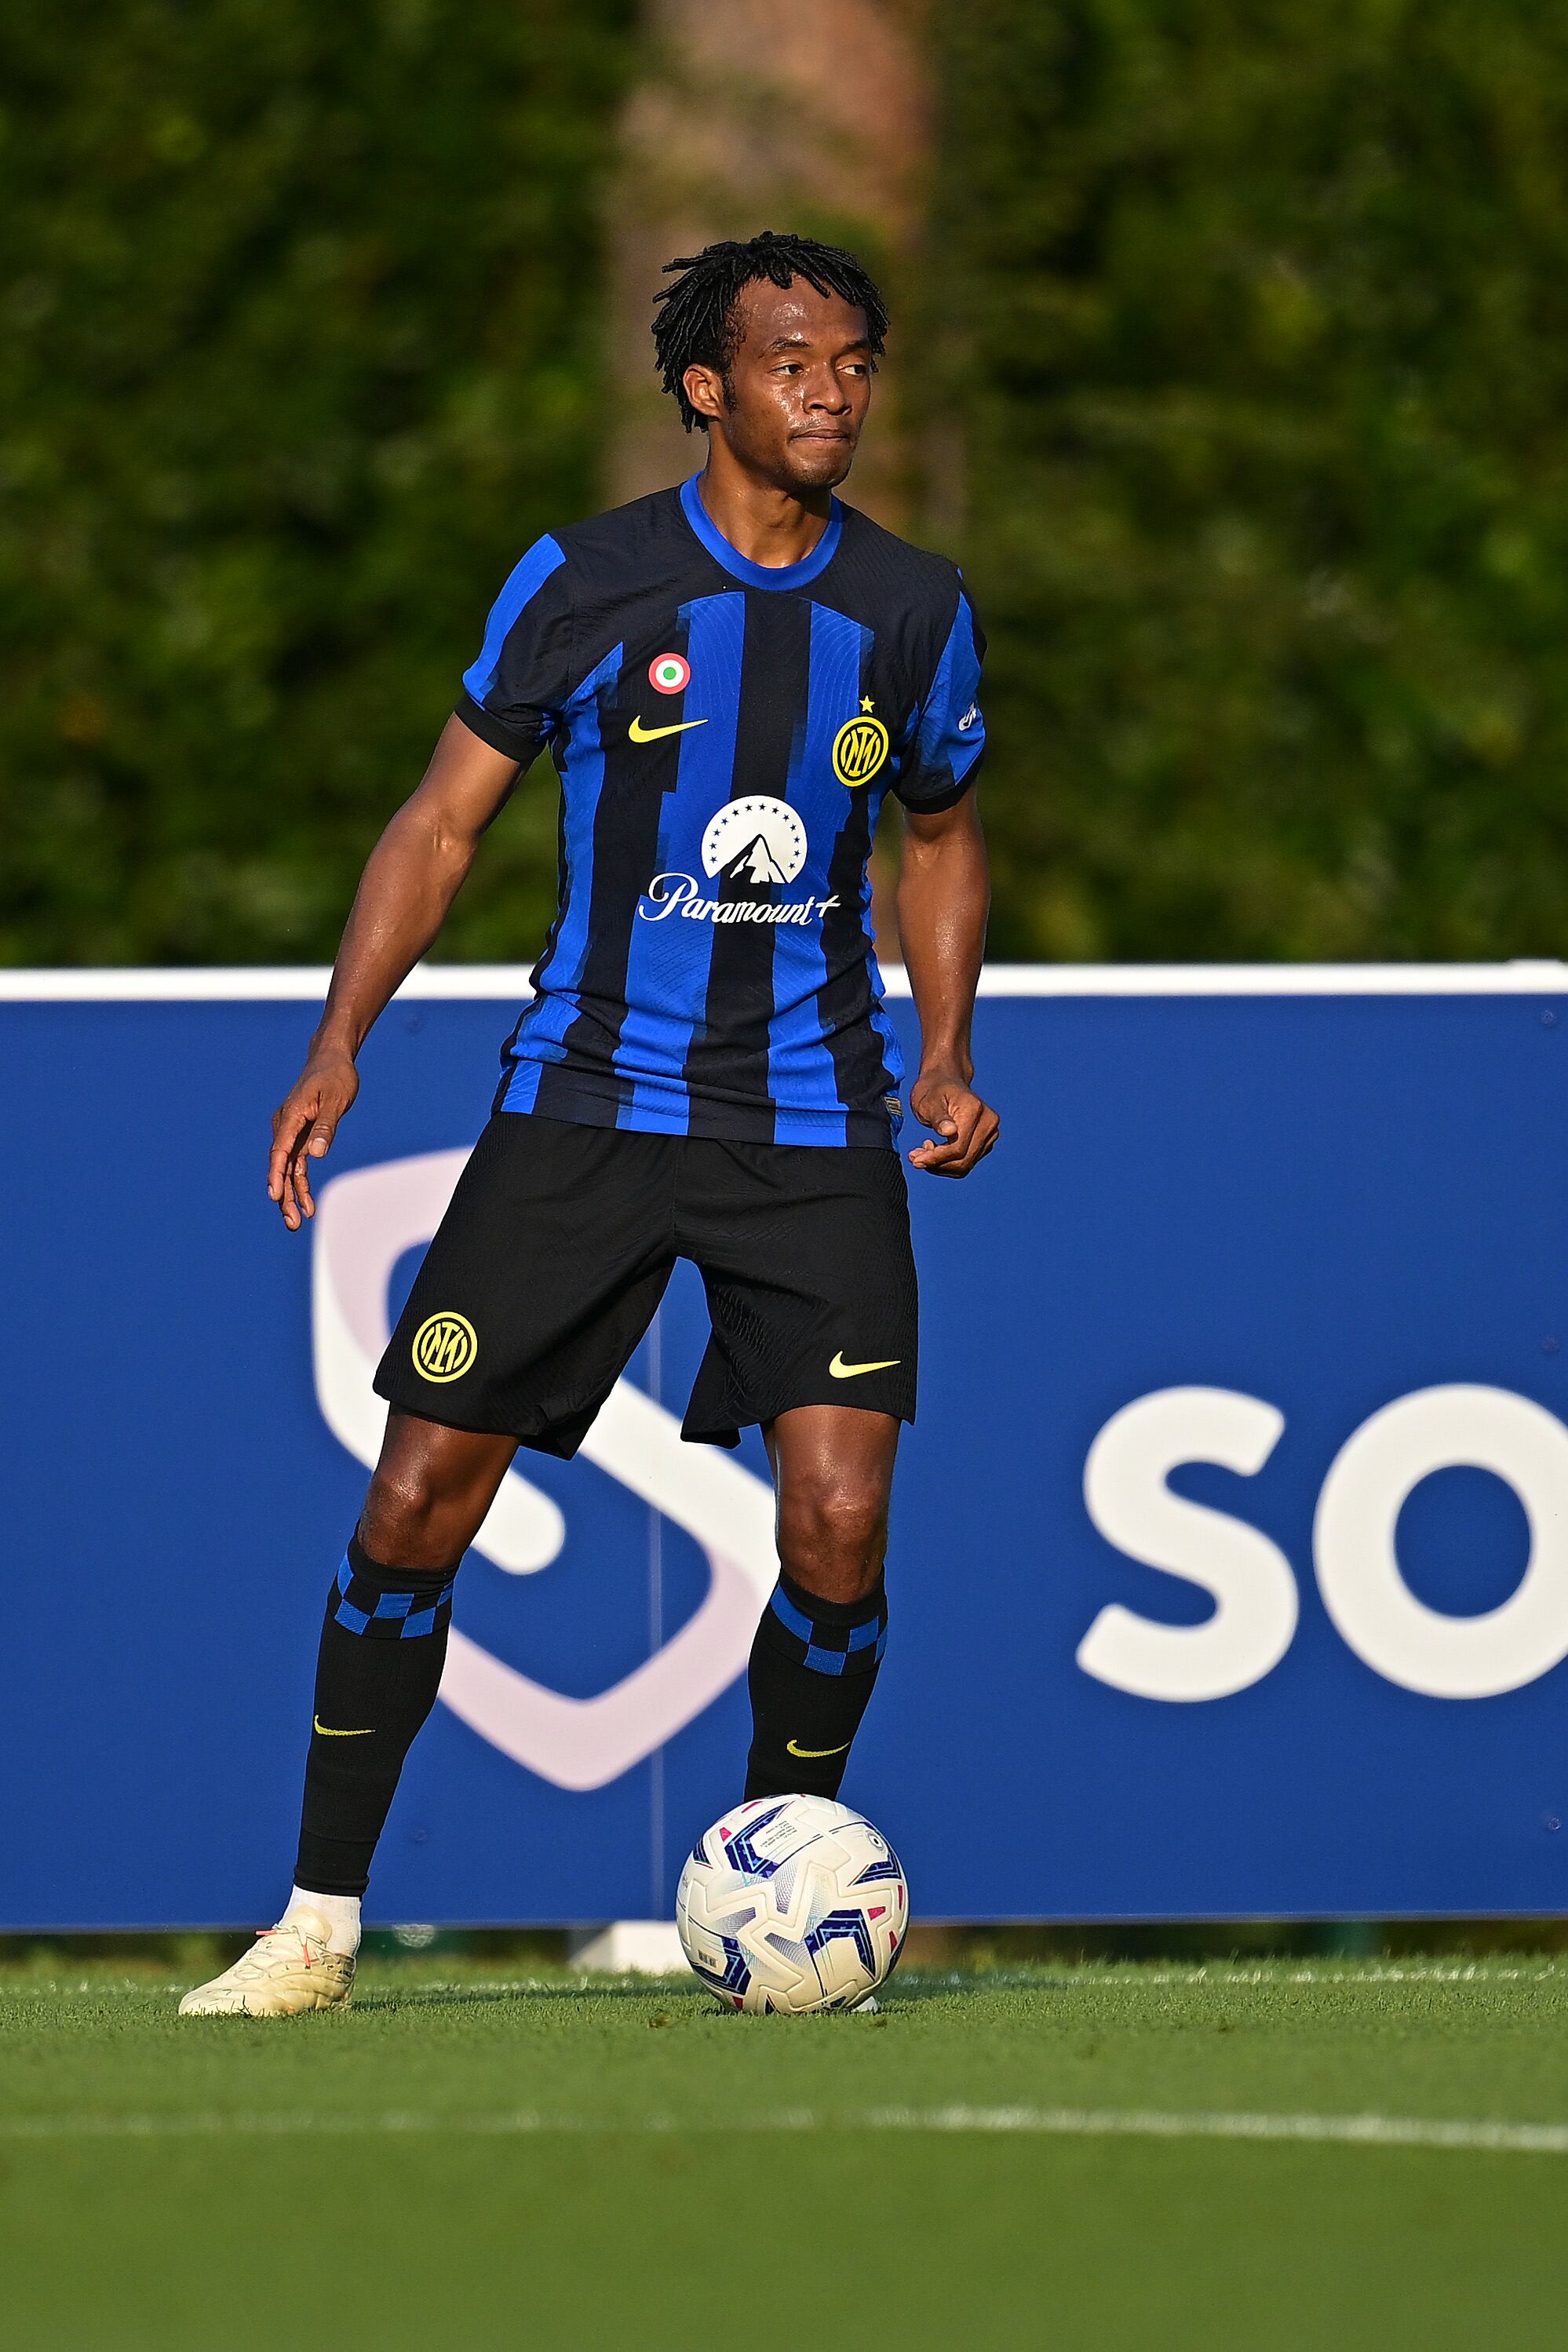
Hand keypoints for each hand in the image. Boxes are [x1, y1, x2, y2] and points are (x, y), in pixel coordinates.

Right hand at [268, 1048, 358, 1229]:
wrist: (331, 1060)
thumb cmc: (336, 1076)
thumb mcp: (336, 1100)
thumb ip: (326, 1127)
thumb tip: (316, 1154)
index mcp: (290, 1116)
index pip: (280, 1150)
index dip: (276, 1175)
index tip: (275, 1196)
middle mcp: (285, 1126)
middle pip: (280, 1165)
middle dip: (284, 1195)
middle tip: (292, 1222)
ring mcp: (291, 1133)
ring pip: (287, 1169)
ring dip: (291, 1194)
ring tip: (297, 1222)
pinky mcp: (299, 1136)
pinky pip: (296, 1164)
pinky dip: (300, 1183)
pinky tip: (306, 1203)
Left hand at [907, 1068, 998, 1177]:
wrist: (944, 1081)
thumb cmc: (933, 1089)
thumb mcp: (928, 1101)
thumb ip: (938, 1118)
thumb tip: (949, 1132)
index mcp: (974, 1110)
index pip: (958, 1148)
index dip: (936, 1158)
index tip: (915, 1159)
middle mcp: (988, 1122)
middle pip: (964, 1160)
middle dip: (937, 1164)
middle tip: (915, 1158)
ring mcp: (990, 1132)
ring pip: (966, 1164)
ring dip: (941, 1166)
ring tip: (922, 1153)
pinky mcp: (986, 1140)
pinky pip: (967, 1161)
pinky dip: (948, 1163)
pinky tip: (933, 1152)